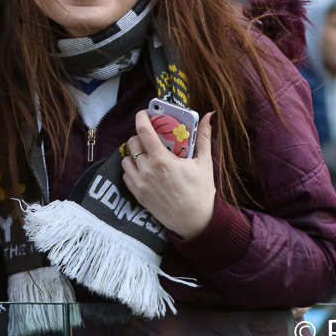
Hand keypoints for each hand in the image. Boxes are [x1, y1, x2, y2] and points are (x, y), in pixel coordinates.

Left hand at [122, 111, 215, 238]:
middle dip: (141, 135)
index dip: (141, 117)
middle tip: (152, 137)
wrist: (195, 222)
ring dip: (135, 153)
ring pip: (126, 158)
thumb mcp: (204, 163)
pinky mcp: (137, 194)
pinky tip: (144, 169)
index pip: (143, 130)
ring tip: (148, 154)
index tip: (145, 113)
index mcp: (163, 160)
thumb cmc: (201, 193)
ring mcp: (140, 183)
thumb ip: (204, 137)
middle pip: (133, 142)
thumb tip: (209, 115)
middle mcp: (147, 170)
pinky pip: (126, 174)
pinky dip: (132, 169)